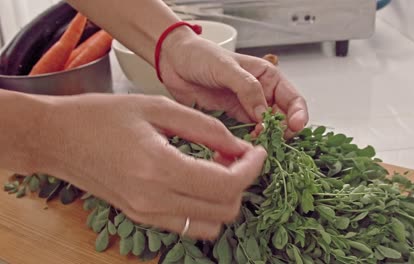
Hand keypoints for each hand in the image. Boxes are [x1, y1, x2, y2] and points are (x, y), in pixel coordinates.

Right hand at [33, 94, 266, 239]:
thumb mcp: (159, 108)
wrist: (57, 138)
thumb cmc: (102, 115)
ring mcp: (146, 214)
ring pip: (211, 223)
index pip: (226, 184)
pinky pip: (189, 225)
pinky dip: (206, 207)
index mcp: (159, 169)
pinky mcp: (141, 217)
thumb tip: (240, 147)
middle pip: (225, 209)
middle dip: (243, 182)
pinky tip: (199, 180)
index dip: (252, 169)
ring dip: (226, 198)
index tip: (257, 151)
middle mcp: (154, 201)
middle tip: (239, 155)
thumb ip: (206, 129)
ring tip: (219, 167)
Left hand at [159, 28, 308, 135]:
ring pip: (265, 131)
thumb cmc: (200, 55)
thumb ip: (247, 88)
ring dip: (264, 140)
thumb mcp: (226, 67)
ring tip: (255, 143)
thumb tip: (264, 114)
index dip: (298, 115)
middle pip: (282, 120)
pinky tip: (242, 145)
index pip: (293, 100)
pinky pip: (245, 135)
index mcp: (267, 78)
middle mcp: (261, 95)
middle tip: (269, 138)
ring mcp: (246, 109)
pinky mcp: (231, 120)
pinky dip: (247, 143)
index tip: (295, 126)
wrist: (173, 61)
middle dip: (280, 132)